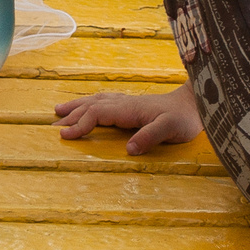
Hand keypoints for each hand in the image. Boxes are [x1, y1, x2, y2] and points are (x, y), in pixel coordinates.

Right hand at [52, 87, 201, 155]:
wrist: (196, 104)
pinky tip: (87, 104)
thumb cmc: (185, 118)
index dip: (80, 124)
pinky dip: (90, 103)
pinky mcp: (133, 104)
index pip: (97, 114)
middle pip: (91, 106)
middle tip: (53, 125)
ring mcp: (128, 102)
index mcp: (129, 109)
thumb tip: (128, 149)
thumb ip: (150, 137)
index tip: (66, 136)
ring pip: (96, 101)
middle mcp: (125, 103)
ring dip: (77, 106)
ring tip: (59, 110)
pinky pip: (104, 100)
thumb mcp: (171, 129)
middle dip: (71, 114)